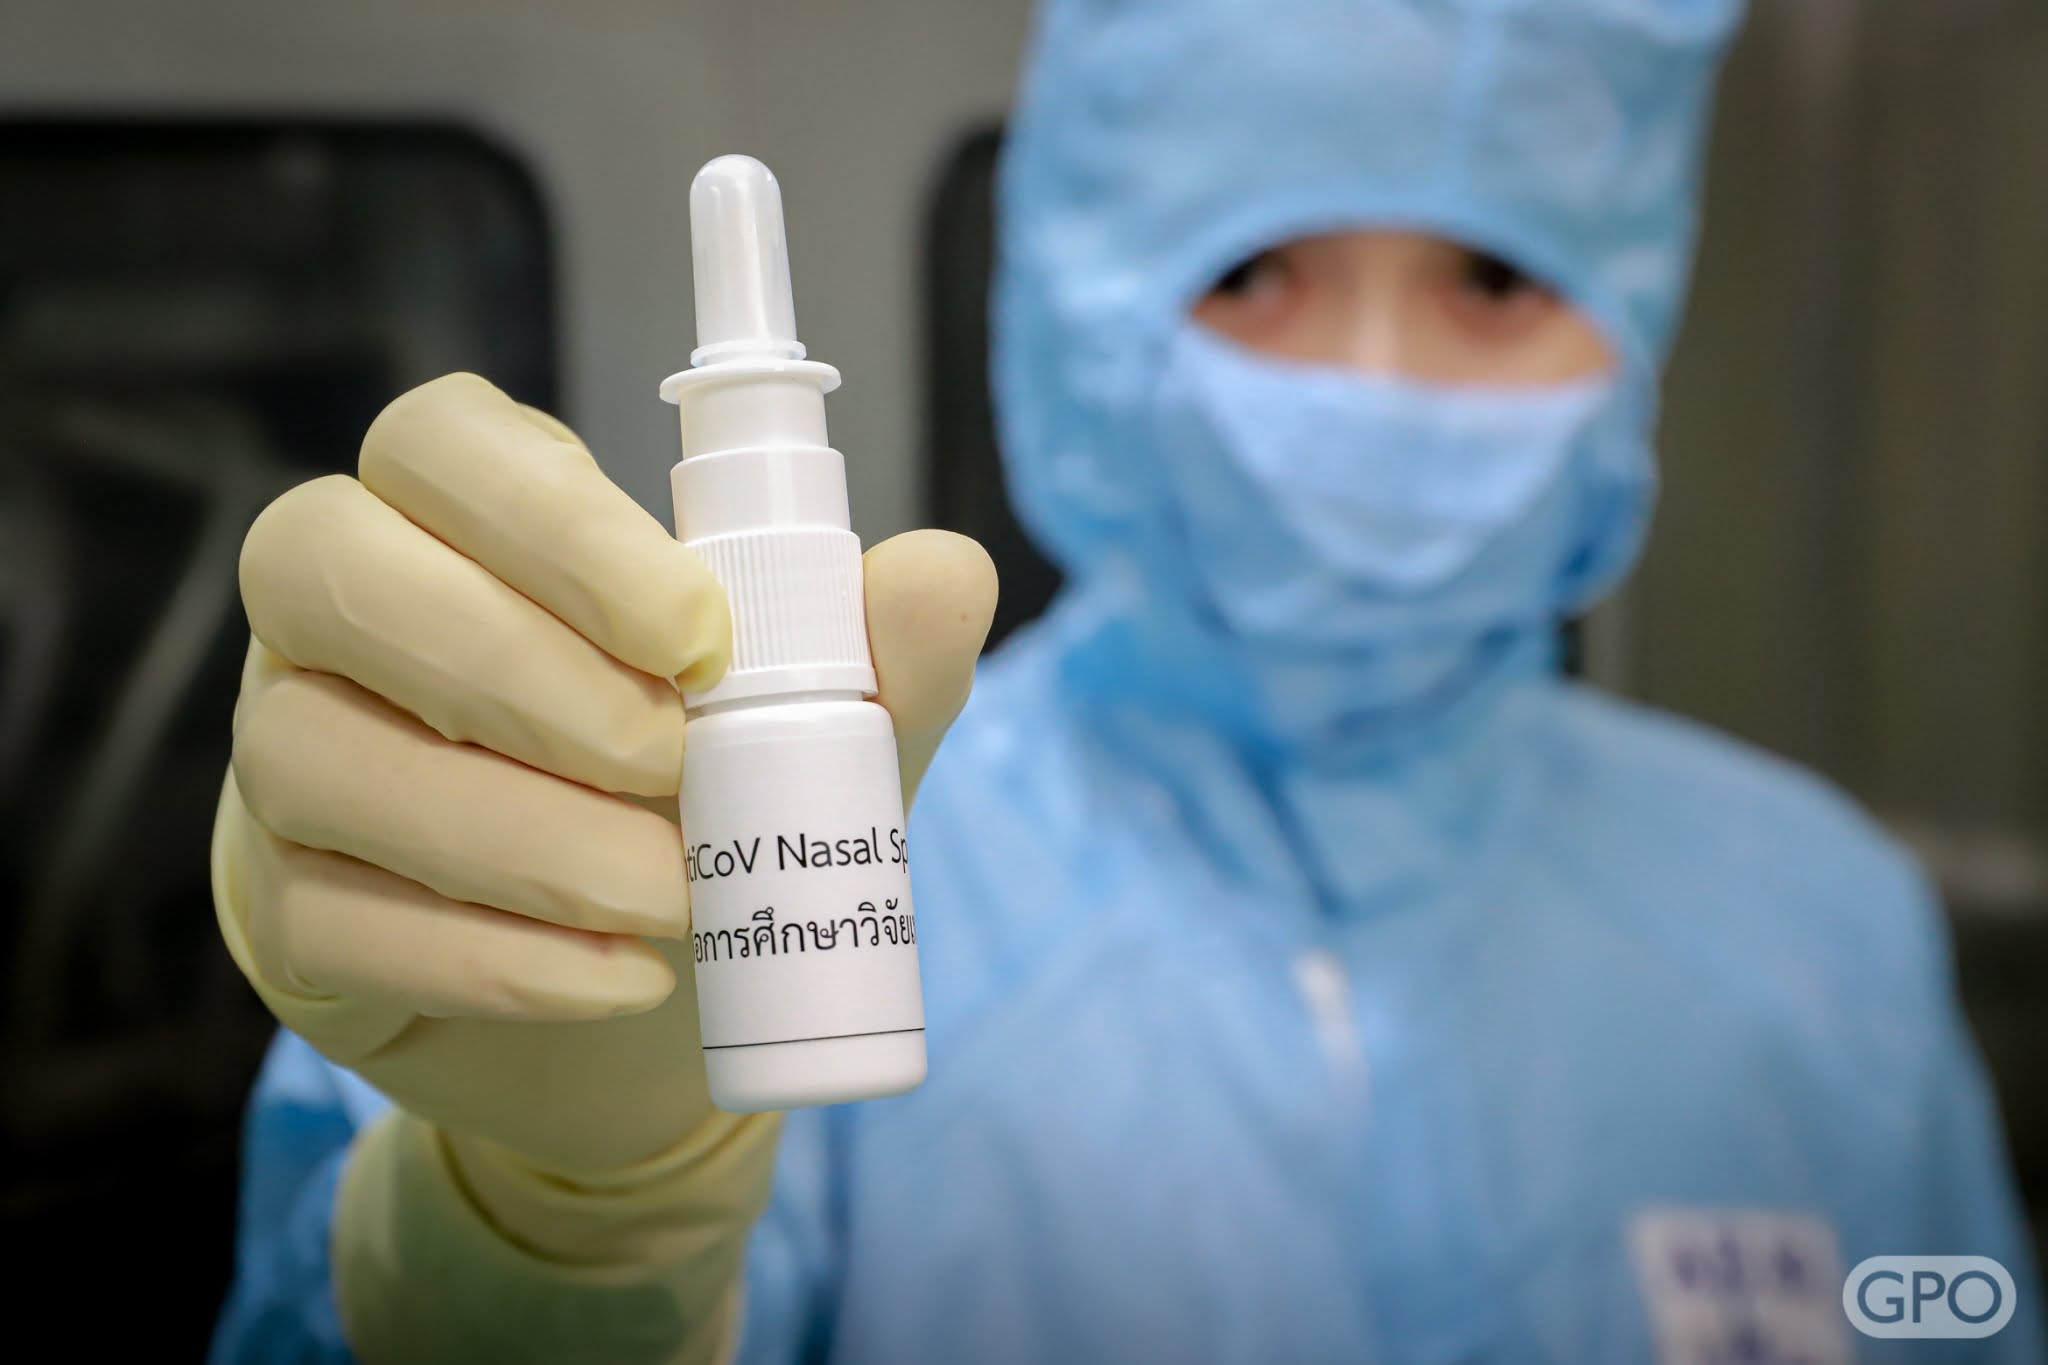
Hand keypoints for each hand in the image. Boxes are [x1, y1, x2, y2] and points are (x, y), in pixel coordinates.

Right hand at [215, 371, 994, 1202]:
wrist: (651, 1025)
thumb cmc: (723, 823)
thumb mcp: (822, 742)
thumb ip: (875, 657)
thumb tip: (946, 570)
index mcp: (470, 523)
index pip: (439, 443)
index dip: (554, 523)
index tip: (699, 634)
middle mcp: (342, 615)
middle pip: (327, 564)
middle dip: (526, 673)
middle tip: (679, 768)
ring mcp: (284, 759)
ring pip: (309, 749)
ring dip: (519, 834)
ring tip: (673, 899)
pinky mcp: (280, 912)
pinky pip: (323, 916)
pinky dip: (491, 956)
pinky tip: (617, 976)